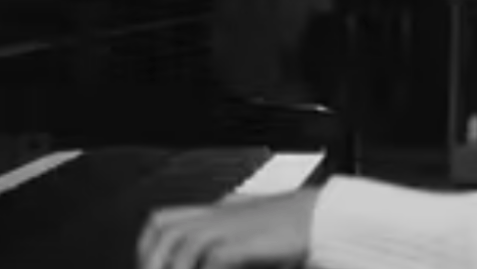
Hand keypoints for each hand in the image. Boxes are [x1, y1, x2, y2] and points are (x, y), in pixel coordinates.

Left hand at [137, 190, 318, 268]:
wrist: (329, 215)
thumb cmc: (296, 229)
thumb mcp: (252, 236)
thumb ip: (228, 249)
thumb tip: (210, 261)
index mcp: (217, 212)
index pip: (164, 220)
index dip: (147, 245)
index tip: (147, 263)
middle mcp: (219, 215)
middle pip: (165, 229)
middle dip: (153, 258)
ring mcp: (233, 225)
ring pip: (182, 244)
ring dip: (174, 267)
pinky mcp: (249, 239)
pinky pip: (214, 259)